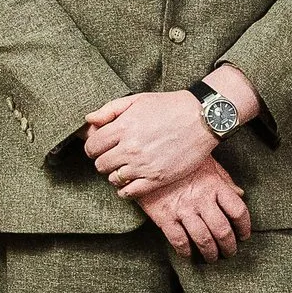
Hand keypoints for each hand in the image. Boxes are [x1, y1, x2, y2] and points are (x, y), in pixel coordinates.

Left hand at [85, 89, 218, 196]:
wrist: (202, 118)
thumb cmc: (170, 106)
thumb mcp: (137, 100)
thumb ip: (110, 109)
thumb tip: (88, 119)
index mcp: (123, 127)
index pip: (92, 146)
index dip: (93, 147)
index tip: (101, 146)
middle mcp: (130, 148)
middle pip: (100, 164)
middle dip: (104, 160)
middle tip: (114, 155)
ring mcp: (143, 165)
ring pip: (113, 179)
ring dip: (115, 174)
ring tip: (125, 166)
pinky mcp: (157, 178)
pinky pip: (129, 193)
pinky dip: (125, 190)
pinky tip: (131, 181)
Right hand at [136, 159, 251, 259]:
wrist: (147, 158)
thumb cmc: (180, 159)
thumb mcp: (207, 163)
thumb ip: (224, 180)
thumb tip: (240, 194)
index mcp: (214, 185)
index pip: (238, 211)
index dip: (245, 227)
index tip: (244, 236)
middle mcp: (201, 199)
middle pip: (222, 231)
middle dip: (229, 247)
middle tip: (229, 253)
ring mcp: (182, 209)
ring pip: (203, 239)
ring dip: (210, 253)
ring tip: (212, 258)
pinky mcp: (164, 216)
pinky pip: (178, 240)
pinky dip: (185, 251)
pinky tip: (188, 254)